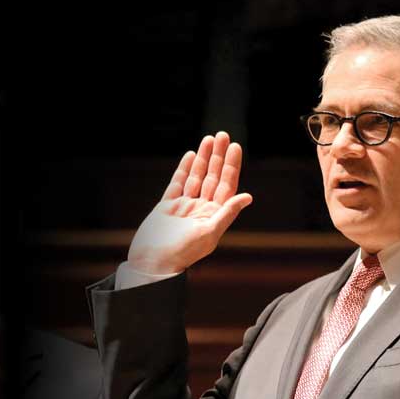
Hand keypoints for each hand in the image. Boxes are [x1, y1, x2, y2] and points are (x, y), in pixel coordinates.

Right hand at [126, 132, 251, 273]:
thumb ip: (227, 213)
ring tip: (208, 139)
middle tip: (222, 135)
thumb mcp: (208, 233)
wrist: (153, 263)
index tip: (234, 147)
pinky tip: (190, 156)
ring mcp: (184, 206)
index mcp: (214, 215)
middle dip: (218, 156)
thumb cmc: (182, 253)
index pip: (226, 185)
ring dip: (203, 158)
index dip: (231, 165)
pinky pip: (178, 183)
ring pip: (196, 177)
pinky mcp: (167, 207)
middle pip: (212, 177)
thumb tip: (247, 197)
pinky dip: (184, 169)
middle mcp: (201, 209)